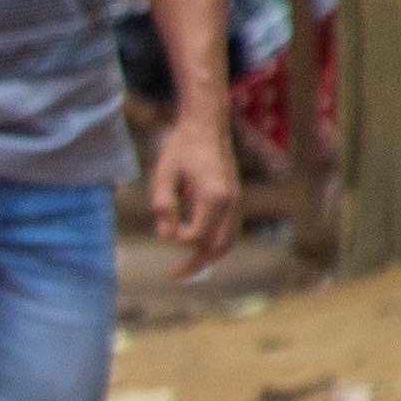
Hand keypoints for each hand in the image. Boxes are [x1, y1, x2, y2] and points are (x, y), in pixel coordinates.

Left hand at [149, 114, 242, 273]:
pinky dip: (216, 244)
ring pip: (228, 242)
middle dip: (197, 264)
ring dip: (209, 257)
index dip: (178, 239)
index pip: (197, 235)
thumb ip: (164, 205)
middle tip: (174, 276)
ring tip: (187, 268)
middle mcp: (231, 202)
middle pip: (218, 246)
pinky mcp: (235, 199)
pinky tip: (197, 248)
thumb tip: (165, 237)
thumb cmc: (182, 147)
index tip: (165, 231)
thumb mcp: (164, 174)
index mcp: (214, 196)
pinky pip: (230, 231)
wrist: (206, 125)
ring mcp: (236, 201)